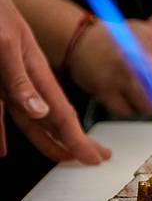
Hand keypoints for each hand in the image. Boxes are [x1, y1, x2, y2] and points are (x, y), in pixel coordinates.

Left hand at [0, 0, 109, 162]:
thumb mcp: (6, 43)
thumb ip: (21, 79)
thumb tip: (41, 112)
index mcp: (36, 69)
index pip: (62, 111)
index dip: (78, 137)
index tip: (93, 156)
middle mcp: (26, 79)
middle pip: (53, 118)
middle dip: (72, 139)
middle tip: (91, 157)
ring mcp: (8, 82)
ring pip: (29, 119)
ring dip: (45, 139)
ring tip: (60, 156)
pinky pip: (0, 111)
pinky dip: (2, 132)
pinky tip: (3, 146)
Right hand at [68, 18, 151, 116]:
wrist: (79, 38)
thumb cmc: (116, 37)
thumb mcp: (148, 35)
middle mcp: (138, 57)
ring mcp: (120, 74)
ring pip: (147, 103)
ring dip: (151, 108)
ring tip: (146, 101)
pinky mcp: (104, 88)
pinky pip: (125, 110)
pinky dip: (130, 110)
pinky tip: (128, 101)